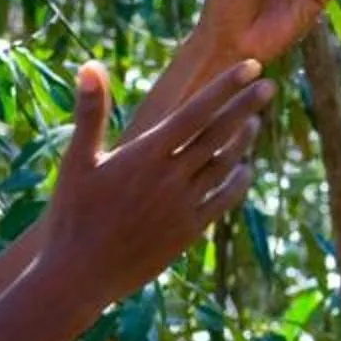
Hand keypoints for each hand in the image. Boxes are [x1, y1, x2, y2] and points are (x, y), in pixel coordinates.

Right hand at [37, 59, 274, 314]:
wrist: (78, 275)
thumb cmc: (71, 215)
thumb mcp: (77, 161)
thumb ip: (91, 113)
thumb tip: (89, 65)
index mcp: (144, 155)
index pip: (196, 112)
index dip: (226, 87)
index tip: (251, 67)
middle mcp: (170, 177)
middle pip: (218, 134)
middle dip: (246, 106)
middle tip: (269, 86)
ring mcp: (182, 206)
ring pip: (224, 164)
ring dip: (243, 141)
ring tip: (255, 121)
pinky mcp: (187, 232)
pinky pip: (222, 200)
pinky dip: (237, 182)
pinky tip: (244, 169)